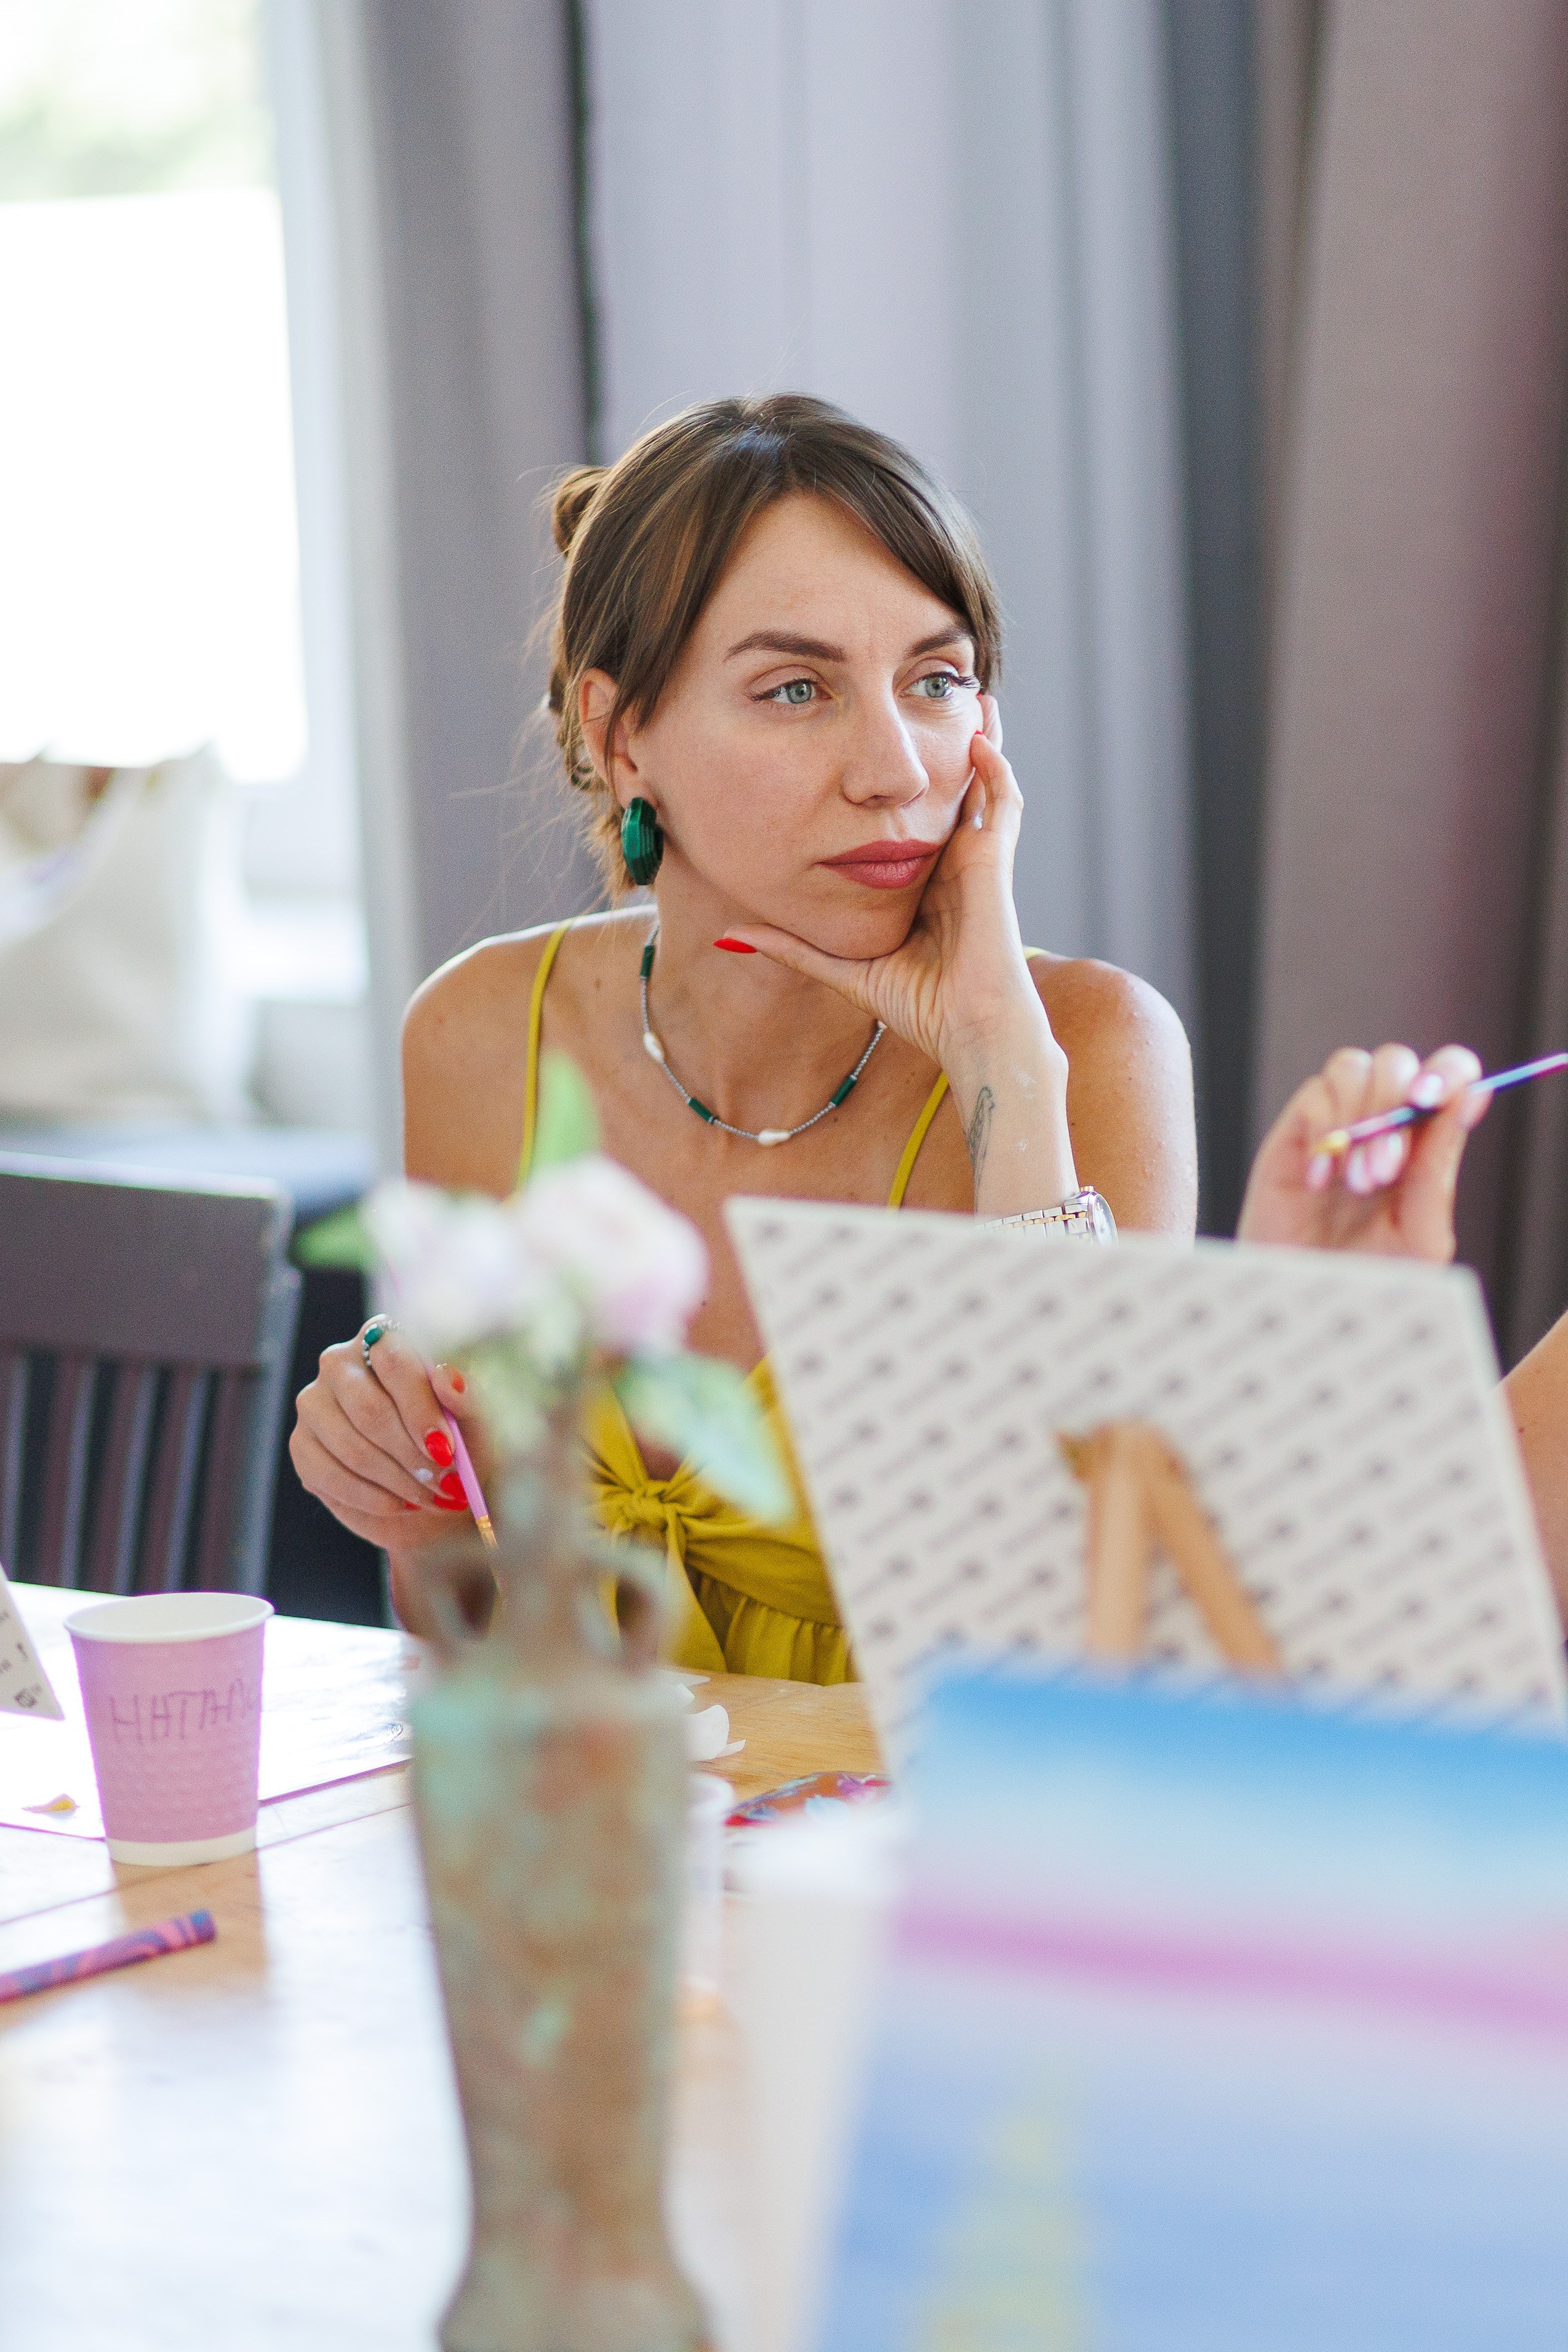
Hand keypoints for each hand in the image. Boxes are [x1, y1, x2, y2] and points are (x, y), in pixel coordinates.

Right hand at [289, 1322, 485, 1551]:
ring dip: (396, 1480)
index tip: (446, 1449)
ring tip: (429, 1495)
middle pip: (368, 1407)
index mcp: (388, 1338)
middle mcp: (343, 1362)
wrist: (435, 1488)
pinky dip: (371, 1497)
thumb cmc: (461, 1443)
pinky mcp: (301, 1443)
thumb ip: (467, 1396)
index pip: (394, 1359)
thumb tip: (449, 1377)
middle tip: (443, 1482)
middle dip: (411, 1454)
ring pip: (350, 1445)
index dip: (420, 1408)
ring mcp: (315, 1401)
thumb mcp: (478, 1421)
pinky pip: (328, 1474)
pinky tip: (399, 1503)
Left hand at [722, 697, 1051, 1075]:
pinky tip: (976, 734)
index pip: (913, 817)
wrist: (971, 1035)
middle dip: (939, 744)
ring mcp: (977, 861)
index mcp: (925, 883)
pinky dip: (992, 767)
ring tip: (962, 691)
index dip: (898, 782)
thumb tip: (730, 934)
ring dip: (977, 738)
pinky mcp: (994, 864)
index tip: (865, 746)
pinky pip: (1001, 804)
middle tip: (921, 696)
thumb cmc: (922, 1011)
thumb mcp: (842, 969)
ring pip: (983, 784)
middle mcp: (953, 864)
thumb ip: (792, 948)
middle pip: (949, 787)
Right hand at [1236, 1043, 1488, 1258]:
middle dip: (1394, 1108)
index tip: (1430, 1101)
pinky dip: (1321, 1131)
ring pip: (1355, 1067)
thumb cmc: (1367, 1279)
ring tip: (1354, 1184)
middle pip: (1398, 1062)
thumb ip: (1438, 1169)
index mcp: (1424, 1144)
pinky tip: (1317, 1181)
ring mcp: (1337, 1124)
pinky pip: (1313, 1095)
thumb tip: (1471, 1097)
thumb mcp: (1419, 1235)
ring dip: (1359, 1121)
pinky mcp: (1294, 1133)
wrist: (1303, 1307)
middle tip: (1384, 1172)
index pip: (1448, 1077)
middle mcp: (1382, 1124)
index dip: (1446, 1075)